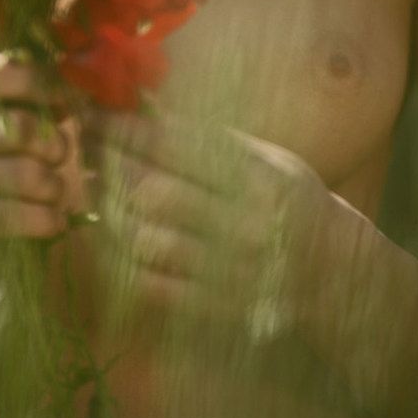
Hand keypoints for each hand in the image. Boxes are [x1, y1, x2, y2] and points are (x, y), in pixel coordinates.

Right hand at [0, 53, 86, 262]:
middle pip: (18, 126)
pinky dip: (47, 219)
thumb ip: (15, 94)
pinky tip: (53, 220)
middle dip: (54, 141)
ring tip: (56, 190)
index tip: (63, 101)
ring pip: (25, 173)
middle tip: (60, 154)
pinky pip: (18, 217)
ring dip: (54, 184)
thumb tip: (71, 89)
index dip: (35, 82)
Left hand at [85, 110, 332, 338]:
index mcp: (261, 179)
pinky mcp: (214, 308)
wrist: (333, 276)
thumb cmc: (291, 201)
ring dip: (107, 208)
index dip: (125, 129)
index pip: (175, 147)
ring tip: (93, 184)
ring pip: (143, 238)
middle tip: (83, 146)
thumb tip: (144, 109)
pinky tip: (109, 228)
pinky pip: (149, 282)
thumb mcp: (267, 159)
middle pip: (152, 191)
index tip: (92, 115)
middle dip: (107, 164)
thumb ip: (210, 139)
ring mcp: (229, 272)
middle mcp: (246, 226)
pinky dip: (120, 253)